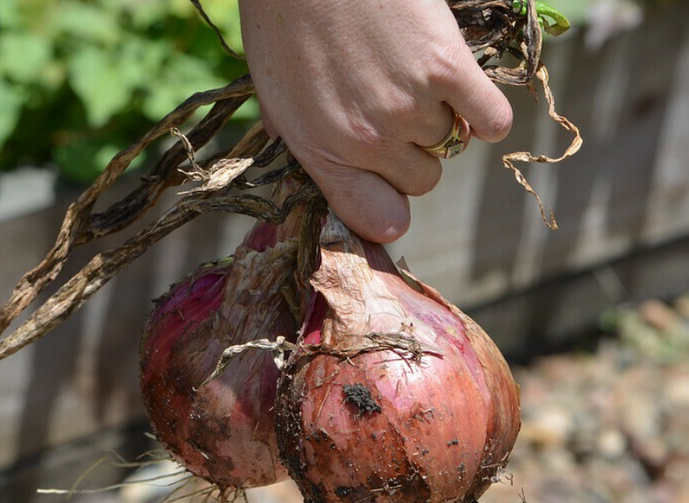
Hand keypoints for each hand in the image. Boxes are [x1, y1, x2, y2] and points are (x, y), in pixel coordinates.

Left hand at [239, 0, 512, 242]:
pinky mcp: (447, 68)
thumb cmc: (284, 20)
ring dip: (440, 116)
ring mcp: (409, 106)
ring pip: (450, 142)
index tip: (392, 190)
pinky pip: (491, 120)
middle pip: (422, 181)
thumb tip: (320, 179)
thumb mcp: (275, 95)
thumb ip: (302, 144)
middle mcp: (367, 141)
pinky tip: (462, 89)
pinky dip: (484, 112)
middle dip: (414, 154)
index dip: (389, 208)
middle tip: (398, 112)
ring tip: (412, 76)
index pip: (376, 218)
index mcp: (320, 152)